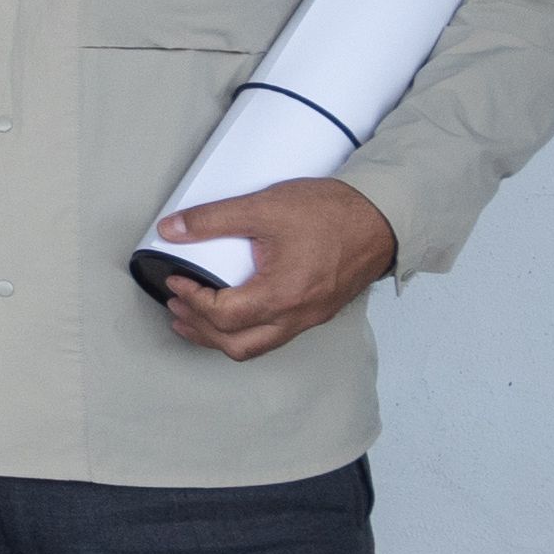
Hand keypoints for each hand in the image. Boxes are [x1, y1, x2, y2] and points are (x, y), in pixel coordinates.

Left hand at [158, 177, 396, 361]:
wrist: (382, 217)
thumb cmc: (332, 213)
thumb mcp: (264, 207)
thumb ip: (213, 219)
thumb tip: (171, 230)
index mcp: (281, 295)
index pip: (222, 315)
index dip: (191, 299)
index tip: (174, 280)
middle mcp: (296, 316)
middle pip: (236, 344)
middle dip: (199, 329)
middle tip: (175, 306)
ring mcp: (309, 318)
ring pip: (256, 346)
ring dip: (220, 338)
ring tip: (194, 319)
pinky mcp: (317, 312)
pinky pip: (274, 336)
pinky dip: (245, 332)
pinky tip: (235, 315)